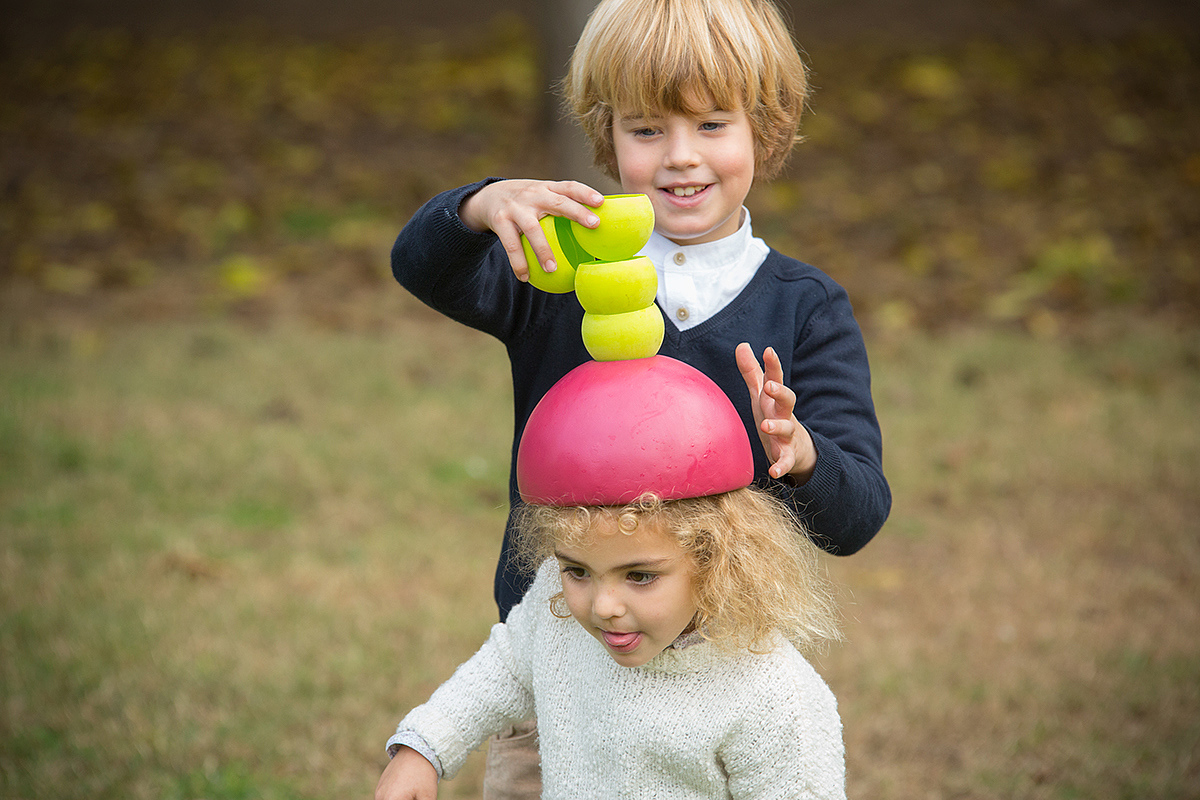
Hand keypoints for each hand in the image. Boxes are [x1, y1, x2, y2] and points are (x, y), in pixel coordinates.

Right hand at [374, 746, 438, 799]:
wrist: (416, 750)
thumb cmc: (423, 775)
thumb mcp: (427, 797)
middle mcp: (381, 797)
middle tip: (414, 796)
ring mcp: (379, 792)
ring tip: (410, 793)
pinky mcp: (380, 786)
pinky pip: (385, 799)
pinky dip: (394, 799)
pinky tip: (407, 793)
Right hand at [459, 179, 603, 281]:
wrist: (487, 196)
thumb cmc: (526, 203)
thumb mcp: (541, 196)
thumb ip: (561, 208)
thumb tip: (592, 236)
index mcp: (547, 188)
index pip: (569, 186)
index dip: (585, 192)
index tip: (601, 202)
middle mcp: (533, 194)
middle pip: (557, 202)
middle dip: (576, 212)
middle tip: (594, 224)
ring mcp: (516, 207)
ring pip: (532, 229)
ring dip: (543, 250)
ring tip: (552, 269)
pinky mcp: (500, 220)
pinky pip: (511, 245)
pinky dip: (518, 262)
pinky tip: (525, 277)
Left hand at [735, 343, 816, 482]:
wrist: (799, 450)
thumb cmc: (775, 416)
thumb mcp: (761, 395)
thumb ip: (752, 372)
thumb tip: (742, 344)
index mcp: (775, 399)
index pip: (775, 379)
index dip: (773, 365)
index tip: (768, 350)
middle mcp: (784, 414)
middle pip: (788, 399)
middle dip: (780, 392)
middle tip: (770, 386)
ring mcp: (788, 435)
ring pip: (787, 428)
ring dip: (777, 426)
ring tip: (766, 425)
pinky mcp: (788, 455)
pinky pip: (786, 460)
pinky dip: (781, 466)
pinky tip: (773, 471)